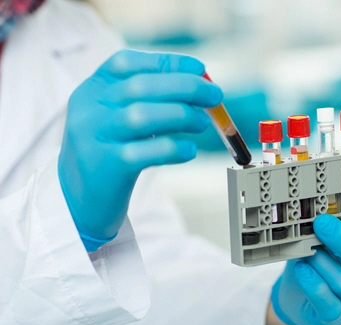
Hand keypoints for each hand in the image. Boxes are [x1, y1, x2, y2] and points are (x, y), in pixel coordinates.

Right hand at [58, 50, 221, 251]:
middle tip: (214, 95)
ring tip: (202, 122)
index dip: (166, 62)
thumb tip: (201, 87)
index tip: (199, 69)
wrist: (78, 198)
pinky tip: (190, 150)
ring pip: (141, 116)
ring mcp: (96, 139)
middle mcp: (89, 110)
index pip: (126, 62)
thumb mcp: (116, 117)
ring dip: (181, 115)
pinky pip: (147, 153)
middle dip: (185, 86)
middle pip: (139, 86)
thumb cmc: (110, 151)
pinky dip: (175, 148)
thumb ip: (148, 99)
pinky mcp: (108, 168)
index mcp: (92, 90)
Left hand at [270, 211, 340, 324]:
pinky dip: (315, 286)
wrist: (299, 296)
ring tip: (307, 248)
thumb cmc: (322, 260)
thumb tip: (326, 211)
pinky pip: (329, 305)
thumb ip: (337, 226)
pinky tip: (303, 269)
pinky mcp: (334, 317)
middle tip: (323, 224)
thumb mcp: (332, 240)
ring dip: (324, 261)